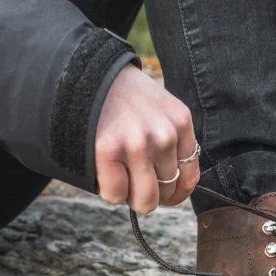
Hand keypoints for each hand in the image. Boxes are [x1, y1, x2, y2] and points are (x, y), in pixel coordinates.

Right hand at [94, 64, 198, 212]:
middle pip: (166, 193)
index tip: (160, 192)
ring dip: (129, 194)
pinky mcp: (109, 151)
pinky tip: (103, 171)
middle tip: (132, 176)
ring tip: (118, 174)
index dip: (174, 192)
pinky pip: (116, 195)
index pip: (189, 177)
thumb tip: (171, 192)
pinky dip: (108, 191)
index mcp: (180, 122)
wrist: (85, 74)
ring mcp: (137, 144)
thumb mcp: (158, 110)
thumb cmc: (122, 98)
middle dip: (148, 192)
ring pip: (144, 200)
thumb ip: (170, 142)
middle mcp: (164, 135)